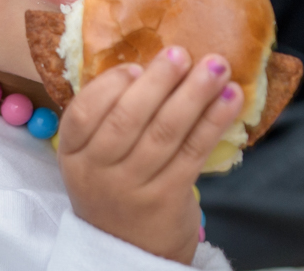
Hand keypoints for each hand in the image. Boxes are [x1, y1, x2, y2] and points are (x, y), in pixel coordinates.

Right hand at [56, 47, 242, 263]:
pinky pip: (193, 152)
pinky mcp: (167, 199)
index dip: (110, 85)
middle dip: (159, 80)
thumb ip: (110, 116)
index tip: (136, 65)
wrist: (131, 251)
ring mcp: (132, 188)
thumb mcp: (95, 158)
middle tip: (181, 52)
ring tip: (217, 66)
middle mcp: (97, 172)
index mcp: (73, 154)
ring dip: (194, 94)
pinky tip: (230, 98)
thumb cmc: (116, 188)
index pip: (82, 113)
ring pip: (165, 132)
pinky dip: (214, 121)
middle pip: (128, 118)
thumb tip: (152, 62)